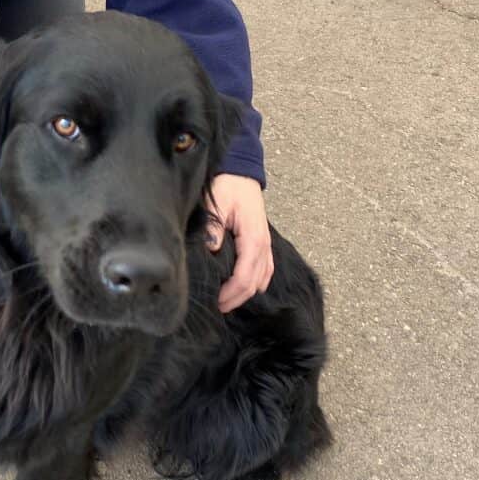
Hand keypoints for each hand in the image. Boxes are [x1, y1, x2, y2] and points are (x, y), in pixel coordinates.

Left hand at [206, 174, 272, 311]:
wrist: (241, 172)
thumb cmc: (228, 186)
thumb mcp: (216, 202)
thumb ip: (214, 227)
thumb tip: (212, 248)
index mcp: (253, 238)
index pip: (245, 276)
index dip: (231, 293)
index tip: (216, 301)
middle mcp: (263, 245)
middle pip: (254, 283)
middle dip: (236, 298)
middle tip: (217, 307)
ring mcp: (266, 244)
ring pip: (262, 279)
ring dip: (245, 292)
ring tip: (226, 300)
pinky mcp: (263, 242)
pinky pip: (266, 269)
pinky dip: (256, 282)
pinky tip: (244, 289)